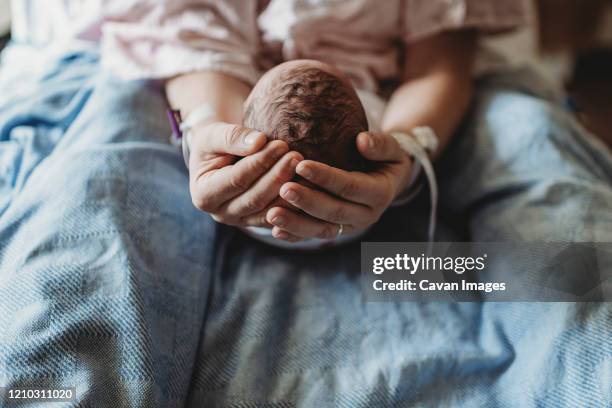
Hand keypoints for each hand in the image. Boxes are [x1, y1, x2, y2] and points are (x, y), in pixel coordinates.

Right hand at [189, 122, 302, 226]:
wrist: (220, 156)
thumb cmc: (215, 142)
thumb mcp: (214, 135)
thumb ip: (232, 137)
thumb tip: (258, 142)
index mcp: (204, 194)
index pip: (236, 180)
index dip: (259, 163)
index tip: (281, 144)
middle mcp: (220, 213)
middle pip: (255, 199)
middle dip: (278, 177)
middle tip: (297, 156)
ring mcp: (240, 222)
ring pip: (270, 211)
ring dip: (290, 191)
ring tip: (305, 168)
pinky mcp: (258, 223)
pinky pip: (281, 218)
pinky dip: (295, 204)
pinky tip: (310, 185)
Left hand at [265, 132, 411, 241]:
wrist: (388, 180)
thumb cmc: (386, 157)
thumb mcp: (392, 148)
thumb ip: (381, 144)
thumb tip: (362, 140)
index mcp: (380, 194)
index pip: (351, 186)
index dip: (327, 177)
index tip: (301, 165)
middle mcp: (366, 215)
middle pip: (334, 211)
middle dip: (307, 202)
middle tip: (283, 188)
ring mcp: (350, 227)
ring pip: (322, 229)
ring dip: (296, 223)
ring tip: (271, 214)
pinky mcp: (337, 232)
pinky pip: (314, 235)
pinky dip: (295, 235)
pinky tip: (275, 230)